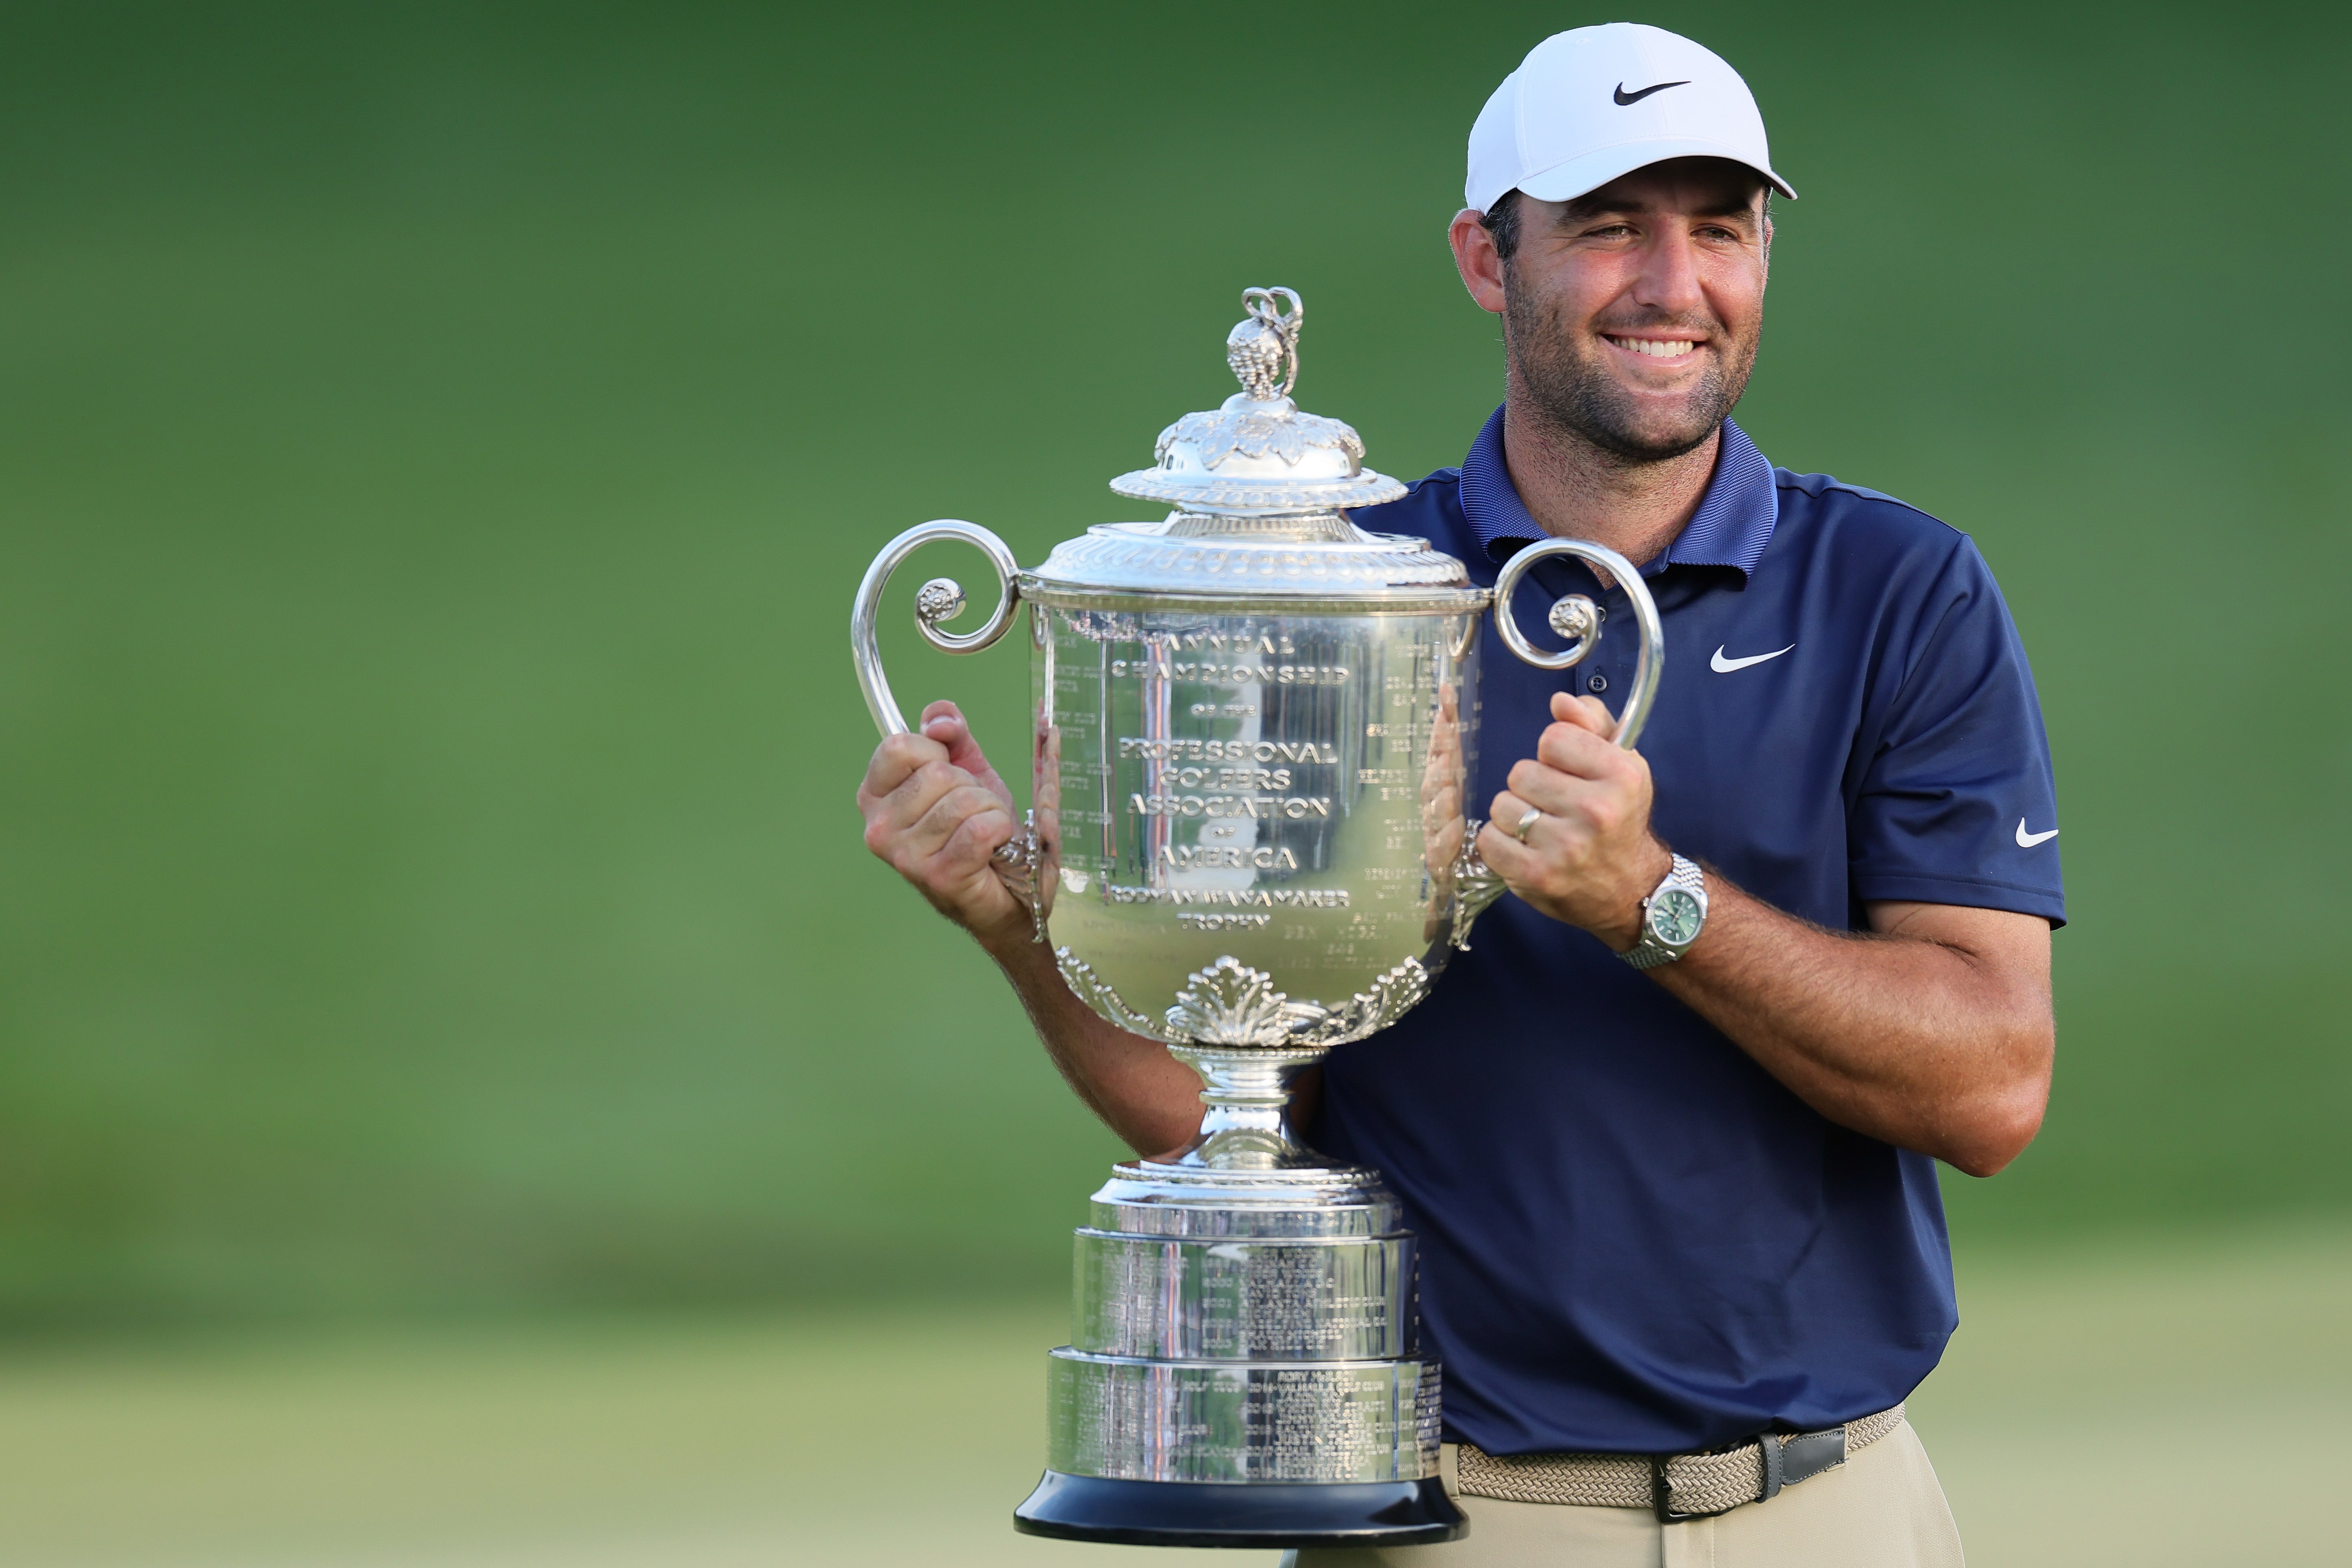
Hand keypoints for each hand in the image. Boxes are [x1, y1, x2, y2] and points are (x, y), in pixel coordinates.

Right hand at [857, 699, 1026, 945]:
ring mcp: (905, 855)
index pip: (896, 747)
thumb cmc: (979, 831)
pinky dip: (1000, 831)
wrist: (1006, 893)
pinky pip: (980, 828)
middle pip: (938, 773)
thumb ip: (951, 734)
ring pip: (963, 800)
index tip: (947, 772)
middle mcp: (879, 828)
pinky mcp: (938, 875)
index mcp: (875, 797)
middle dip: (971, 786)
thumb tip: (939, 720)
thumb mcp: (967, 770)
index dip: (935, 751)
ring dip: (989, 810)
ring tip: (985, 833)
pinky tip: (994, 848)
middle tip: (972, 814)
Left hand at [1477, 690, 1672, 950]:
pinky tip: (1525, 849)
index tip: (1572, 774)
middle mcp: (1596, 810)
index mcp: (1621, 775)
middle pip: (1521, 772)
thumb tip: (1560, 701)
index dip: (1556, 754)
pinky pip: (1489, 840)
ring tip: (1542, 830)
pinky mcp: (1536, 875)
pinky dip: (1500, 844)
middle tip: (1556, 806)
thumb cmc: (1620, 821)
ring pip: (1502, 805)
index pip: (1553, 738)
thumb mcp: (1622, 765)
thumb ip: (1592, 725)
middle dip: (1532, 786)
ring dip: (1515, 815)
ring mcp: (1565, 846)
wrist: (1632, 890)